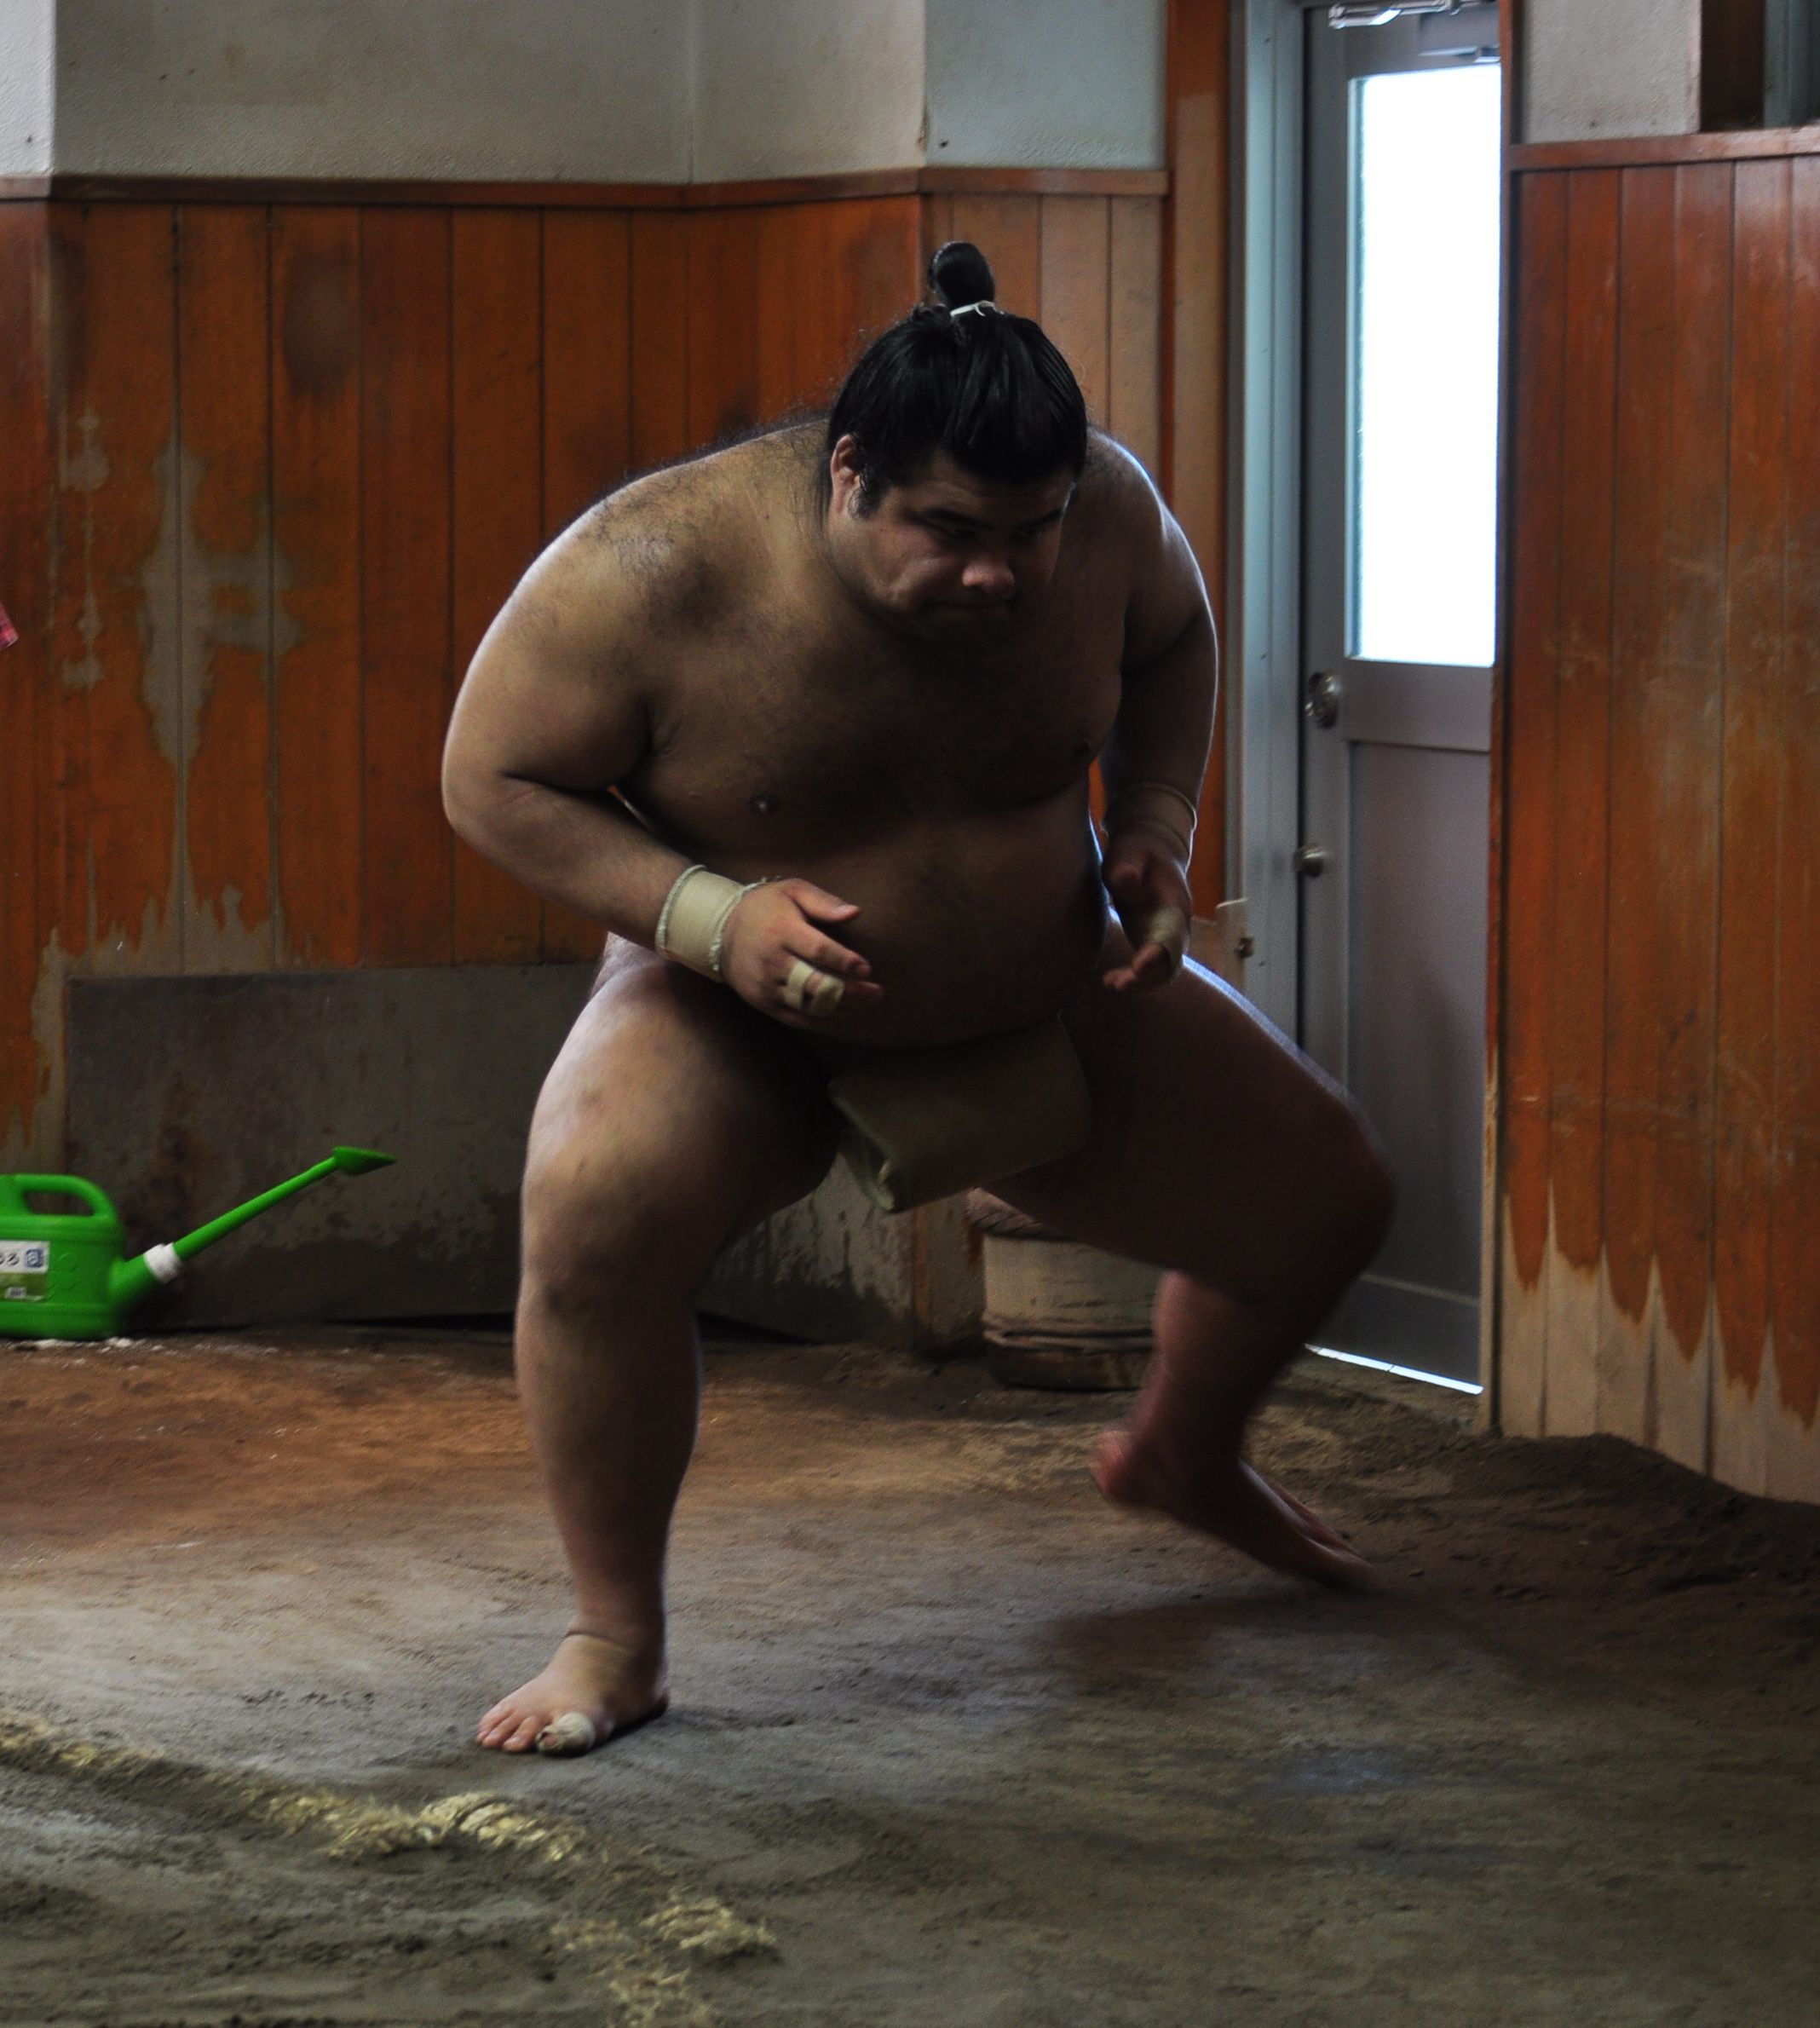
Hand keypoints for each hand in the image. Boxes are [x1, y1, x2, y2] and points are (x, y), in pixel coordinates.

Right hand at [718, 879, 883, 1026]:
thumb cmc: (766, 907)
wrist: (721, 932)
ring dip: (840, 1008)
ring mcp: (766, 985)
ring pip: (807, 1004)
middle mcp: (772, 961)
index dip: (844, 962)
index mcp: (781, 931)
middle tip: (876, 994)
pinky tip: (843, 1017)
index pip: (818, 951)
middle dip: (849, 991)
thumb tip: (854, 913)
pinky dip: (822, 1022)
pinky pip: (796, 1019)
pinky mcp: (763, 1002)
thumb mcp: (791, 891)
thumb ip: (823, 902)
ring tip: (865, 1005)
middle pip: (815, 982)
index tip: (866, 969)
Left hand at [1101, 829, 1190, 992]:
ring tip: (1111, 983)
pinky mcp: (1152, 939)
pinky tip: (1109, 979)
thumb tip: (1126, 880)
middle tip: (1119, 984)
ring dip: (1141, 983)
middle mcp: (1176, 923)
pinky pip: (1150, 967)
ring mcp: (1167, 934)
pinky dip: (1134, 978)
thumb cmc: (1137, 850)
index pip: (1172, 933)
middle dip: (1149, 978)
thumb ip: (1127, 866)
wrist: (1151, 848)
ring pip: (1164, 970)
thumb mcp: (1128, 851)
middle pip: (1172, 961)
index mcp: (1174, 901)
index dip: (1159, 952)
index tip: (1139, 965)